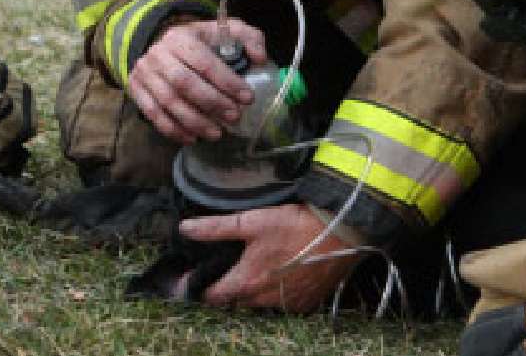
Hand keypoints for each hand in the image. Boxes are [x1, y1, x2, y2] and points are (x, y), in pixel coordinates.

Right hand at [128, 19, 266, 143]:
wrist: (163, 44)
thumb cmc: (200, 41)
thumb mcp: (226, 30)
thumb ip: (249, 38)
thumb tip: (260, 58)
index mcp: (181, 37)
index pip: (204, 62)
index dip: (227, 82)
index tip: (247, 98)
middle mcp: (158, 54)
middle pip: (184, 84)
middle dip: (212, 104)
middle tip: (234, 117)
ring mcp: (144, 73)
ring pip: (168, 102)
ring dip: (194, 122)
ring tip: (217, 133)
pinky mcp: (136, 89)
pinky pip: (153, 114)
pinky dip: (173, 129)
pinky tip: (192, 138)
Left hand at [179, 203, 360, 312]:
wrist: (340, 233)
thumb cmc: (295, 226)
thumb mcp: (252, 222)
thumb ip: (216, 228)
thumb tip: (185, 229)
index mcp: (247, 282)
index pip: (212, 296)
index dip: (199, 287)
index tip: (193, 278)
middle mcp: (264, 300)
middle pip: (235, 301)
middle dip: (228, 288)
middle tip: (228, 267)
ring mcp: (287, 304)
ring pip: (259, 303)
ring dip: (253, 290)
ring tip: (257, 267)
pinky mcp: (305, 303)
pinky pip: (282, 303)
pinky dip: (277, 292)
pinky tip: (281, 273)